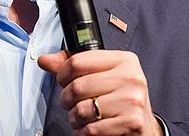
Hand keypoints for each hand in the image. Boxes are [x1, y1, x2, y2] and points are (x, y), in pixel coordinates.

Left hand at [38, 50, 160, 135]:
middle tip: (71, 103)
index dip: (63, 74)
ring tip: (81, 117)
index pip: (78, 61)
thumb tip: (44, 60)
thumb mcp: (101, 75)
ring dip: (74, 118)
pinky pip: (91, 128)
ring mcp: (132, 100)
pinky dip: (83, 132)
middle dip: (67, 99)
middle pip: (77, 86)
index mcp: (124, 60)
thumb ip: (73, 66)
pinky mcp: (131, 122)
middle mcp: (131, 77)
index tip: (64, 81)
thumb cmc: (119, 98)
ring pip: (82, 109)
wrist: (143, 125)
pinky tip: (88, 128)